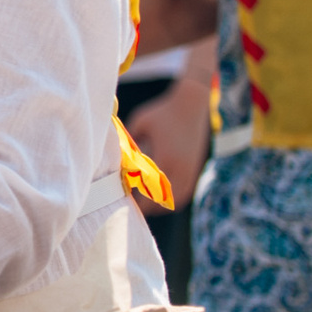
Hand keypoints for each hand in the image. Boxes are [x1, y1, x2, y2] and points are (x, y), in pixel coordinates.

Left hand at [125, 75, 211, 212]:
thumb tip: (116, 154)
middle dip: (149, 206)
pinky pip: (186, 191)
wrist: (192, 104)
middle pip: (163, 199)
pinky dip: (174, 198)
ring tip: (148, 206)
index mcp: (165, 158)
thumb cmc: (163, 112)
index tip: (128, 201)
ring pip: (176, 198)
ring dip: (162, 204)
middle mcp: (180, 167)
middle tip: (135, 207)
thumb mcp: (140, 122)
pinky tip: (162, 198)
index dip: (139, 202)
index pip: (150, 191)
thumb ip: (129, 139)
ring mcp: (190, 168)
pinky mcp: (195, 167)